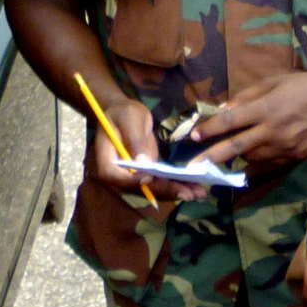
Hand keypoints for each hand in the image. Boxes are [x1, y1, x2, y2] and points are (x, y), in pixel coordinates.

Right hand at [90, 96, 205, 203]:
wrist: (126, 113)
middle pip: (140, 188)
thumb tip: (143, 164)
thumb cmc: (123, 113)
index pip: (116, 177)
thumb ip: (135, 141)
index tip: (151, 178)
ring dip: (177, 191)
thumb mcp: (130, 120)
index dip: (133, 181)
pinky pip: (162, 183)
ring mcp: (135, 177)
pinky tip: (196, 188)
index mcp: (107, 161)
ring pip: (155, 189)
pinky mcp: (148, 175)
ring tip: (199, 193)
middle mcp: (120, 175)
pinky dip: (178, 185)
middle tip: (189, 194)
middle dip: (166, 191)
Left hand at [193, 71, 306, 168]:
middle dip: (212, 157)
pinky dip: (255, 165)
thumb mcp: (275, 81)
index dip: (209, 130)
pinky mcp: (296, 158)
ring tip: (223, 156)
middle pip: (236, 147)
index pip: (230, 121)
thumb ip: (248, 96)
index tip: (193, 136)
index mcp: (267, 108)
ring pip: (251, 159)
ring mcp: (286, 148)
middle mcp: (273, 131)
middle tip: (193, 166)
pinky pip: (269, 166)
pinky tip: (246, 165)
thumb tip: (224, 109)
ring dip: (235, 158)